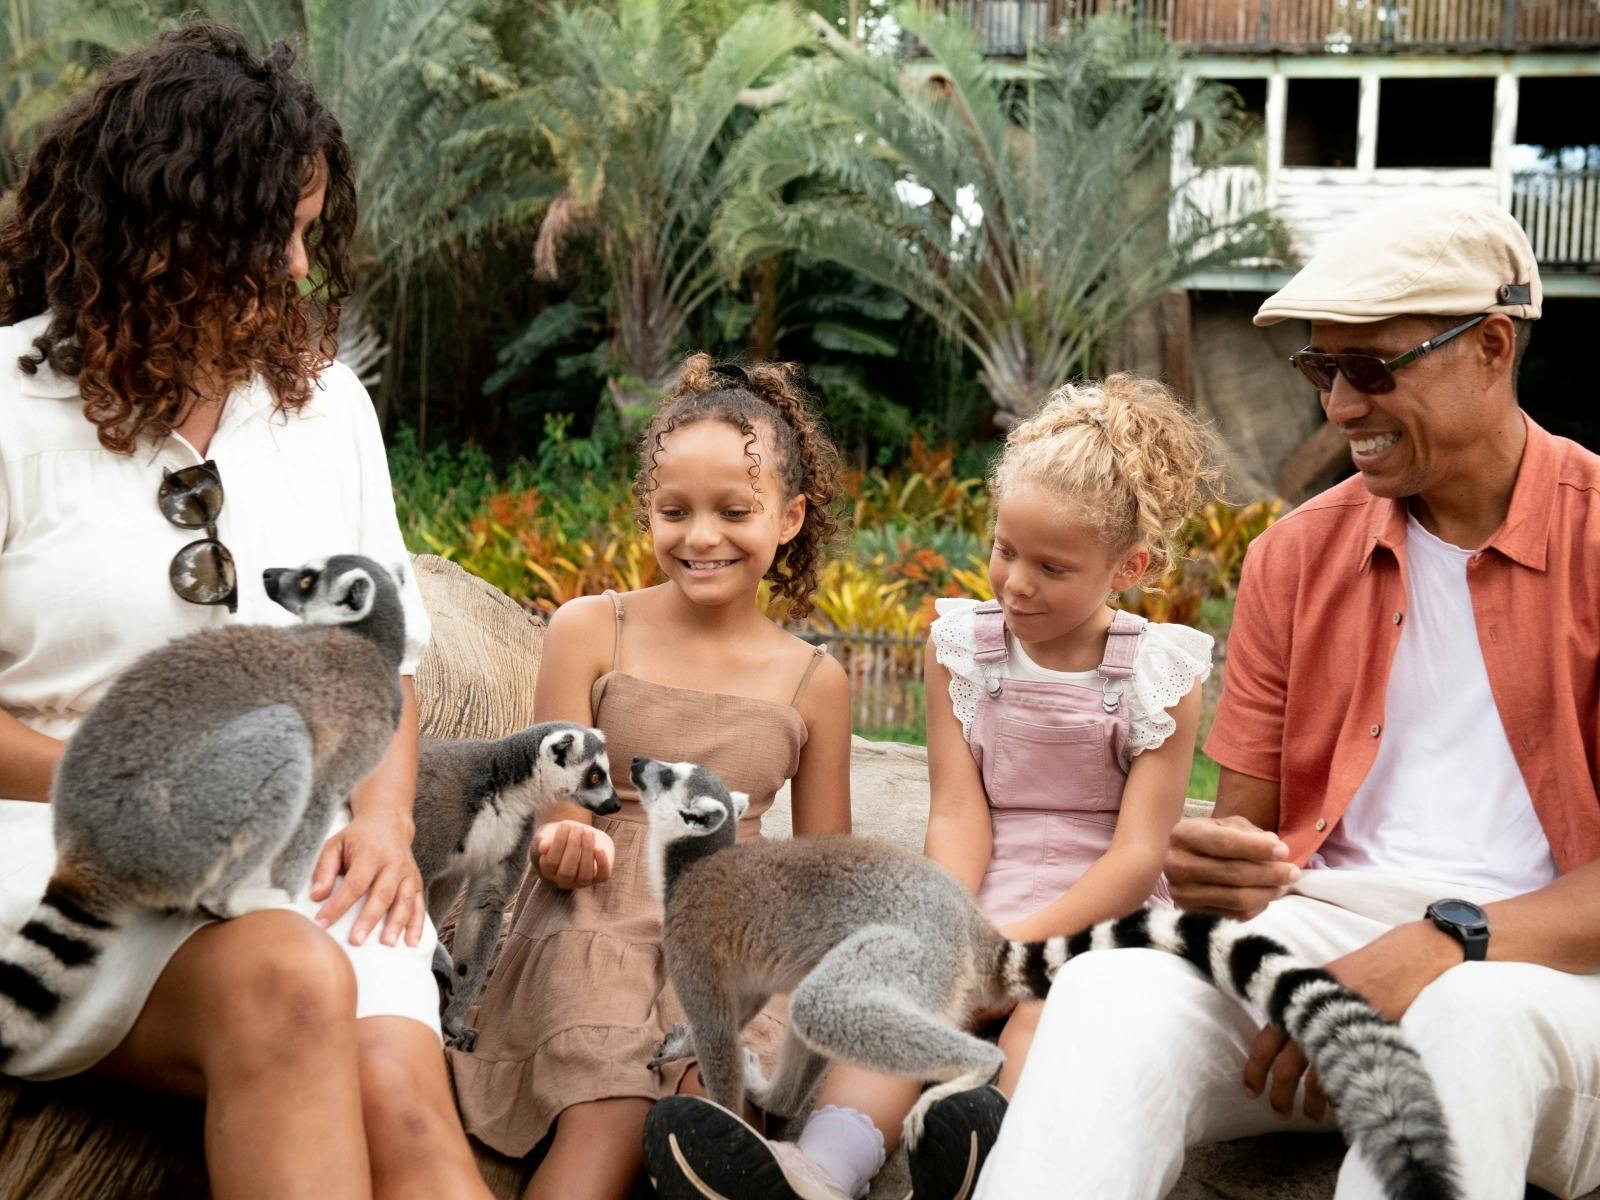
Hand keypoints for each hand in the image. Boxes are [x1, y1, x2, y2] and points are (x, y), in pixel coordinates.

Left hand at [311, 810, 425, 947]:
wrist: (388, 822)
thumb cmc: (357, 837)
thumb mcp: (335, 844)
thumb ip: (324, 869)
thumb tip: (316, 895)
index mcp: (370, 854)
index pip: (354, 884)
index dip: (338, 905)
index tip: (322, 924)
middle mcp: (393, 864)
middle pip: (381, 894)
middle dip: (369, 919)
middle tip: (356, 941)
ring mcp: (408, 873)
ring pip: (404, 901)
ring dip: (397, 924)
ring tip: (388, 944)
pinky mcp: (416, 881)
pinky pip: (419, 904)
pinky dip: (417, 923)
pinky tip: (412, 941)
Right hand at [537, 820, 615, 889]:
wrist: (581, 834)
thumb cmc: (562, 834)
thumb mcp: (549, 834)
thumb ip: (544, 839)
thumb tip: (543, 845)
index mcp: (548, 870)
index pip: (551, 862)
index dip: (558, 843)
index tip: (564, 824)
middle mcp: (564, 880)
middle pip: (567, 872)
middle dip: (573, 847)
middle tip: (578, 828)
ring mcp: (582, 881)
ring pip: (585, 875)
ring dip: (587, 852)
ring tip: (588, 832)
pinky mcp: (599, 876)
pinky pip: (603, 875)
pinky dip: (602, 863)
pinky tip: (599, 848)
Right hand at [1164, 815, 1299, 918]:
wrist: (1184, 862)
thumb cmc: (1211, 840)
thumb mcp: (1226, 825)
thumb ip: (1249, 832)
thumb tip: (1274, 845)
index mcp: (1183, 834)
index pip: (1225, 843)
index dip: (1257, 848)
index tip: (1284, 851)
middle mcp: (1176, 864)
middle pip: (1233, 873)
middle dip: (1269, 873)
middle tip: (1294, 872)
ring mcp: (1181, 893)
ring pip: (1236, 898)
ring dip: (1267, 892)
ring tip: (1284, 884)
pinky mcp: (1190, 914)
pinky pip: (1234, 916)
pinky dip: (1257, 907)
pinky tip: (1267, 896)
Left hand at [1242, 921, 1461, 1119]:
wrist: (1401, 960)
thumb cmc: (1361, 973)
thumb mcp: (1321, 986)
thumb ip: (1301, 1012)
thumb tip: (1285, 1046)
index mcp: (1296, 1002)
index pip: (1265, 1041)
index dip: (1254, 1069)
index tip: (1250, 1091)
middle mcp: (1312, 1017)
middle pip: (1286, 1067)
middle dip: (1280, 1095)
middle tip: (1280, 1112)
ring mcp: (1339, 1029)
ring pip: (1315, 1078)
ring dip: (1312, 1103)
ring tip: (1312, 1115)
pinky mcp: (1364, 1038)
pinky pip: (1346, 1074)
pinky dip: (1340, 1093)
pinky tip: (1340, 1102)